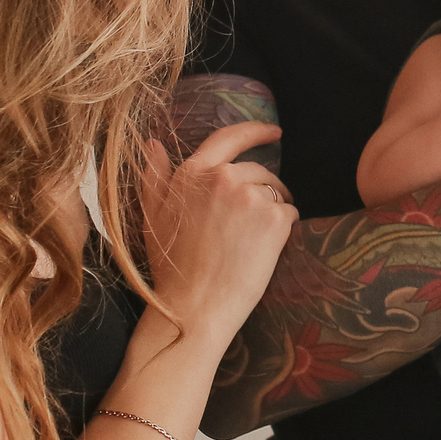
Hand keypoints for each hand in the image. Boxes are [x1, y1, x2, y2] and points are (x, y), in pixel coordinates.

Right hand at [141, 121, 296, 344]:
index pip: (229, 137)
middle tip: (250, 224)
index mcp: (193, 174)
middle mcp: (223, 178)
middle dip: (261, 189)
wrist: (195, 308)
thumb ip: (154, 177)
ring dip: (271, 210)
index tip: (273, 131)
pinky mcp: (274, 219)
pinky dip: (284, 228)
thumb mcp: (151, 218)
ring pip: (274, 192)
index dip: (255, 131)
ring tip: (252, 241)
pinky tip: (264, 249)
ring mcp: (251, 197)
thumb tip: (153, 144)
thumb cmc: (172, 268)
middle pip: (257, 170)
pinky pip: (289, 212)